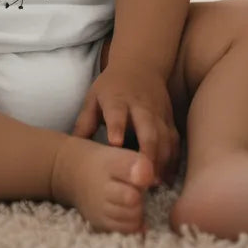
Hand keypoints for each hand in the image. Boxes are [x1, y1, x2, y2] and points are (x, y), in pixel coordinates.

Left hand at [72, 59, 180, 185]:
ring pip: (164, 137)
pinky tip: (168, 178)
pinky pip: (174, 141)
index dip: (116, 126)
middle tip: (142, 176)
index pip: (117, 112)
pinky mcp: (170, 119)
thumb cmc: (111, 86)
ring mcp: (158, 113)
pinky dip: (173, 160)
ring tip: (154, 183)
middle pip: (148, 129)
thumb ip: (84, 122)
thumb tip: (72, 148)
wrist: (140, 64)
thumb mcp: (93, 97)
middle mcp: (140, 106)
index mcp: (117, 99)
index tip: (115, 142)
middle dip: (148, 152)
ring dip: (162, 161)